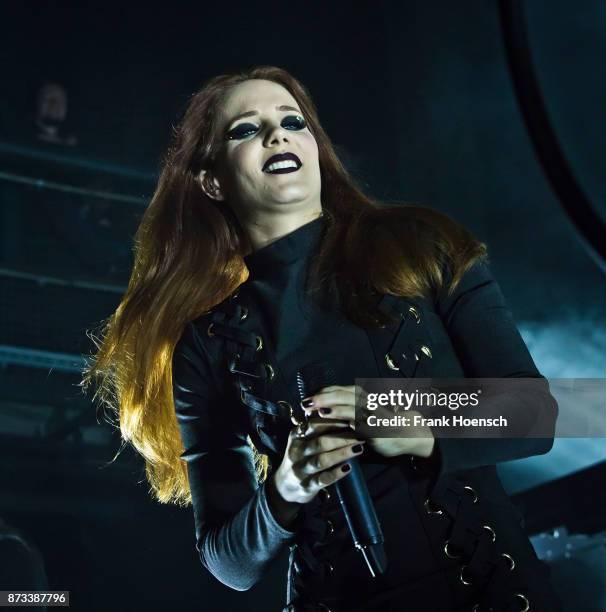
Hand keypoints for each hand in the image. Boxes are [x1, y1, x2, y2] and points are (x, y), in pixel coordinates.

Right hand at [271, 417, 365, 506]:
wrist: (285, 486)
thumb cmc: (301, 456)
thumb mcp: (303, 439)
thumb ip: (317, 427)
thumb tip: (341, 411)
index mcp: (297, 436)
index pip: (314, 424)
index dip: (333, 420)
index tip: (351, 416)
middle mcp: (296, 451)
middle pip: (320, 442)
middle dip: (342, 437)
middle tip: (360, 433)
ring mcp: (300, 470)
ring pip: (322, 460)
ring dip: (342, 453)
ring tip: (359, 448)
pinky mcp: (306, 486)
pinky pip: (323, 479)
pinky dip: (336, 473)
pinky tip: (348, 468)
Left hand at [302, 385, 434, 458]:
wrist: (410, 434)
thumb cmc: (382, 423)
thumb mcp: (362, 412)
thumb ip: (345, 408)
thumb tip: (319, 405)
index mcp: (363, 396)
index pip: (341, 390)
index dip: (324, 392)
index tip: (308, 396)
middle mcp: (369, 402)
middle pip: (346, 396)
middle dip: (326, 398)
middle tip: (307, 403)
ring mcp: (376, 415)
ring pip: (355, 409)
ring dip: (338, 409)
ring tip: (320, 411)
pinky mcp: (381, 430)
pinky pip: (367, 426)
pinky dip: (356, 424)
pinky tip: (347, 425)